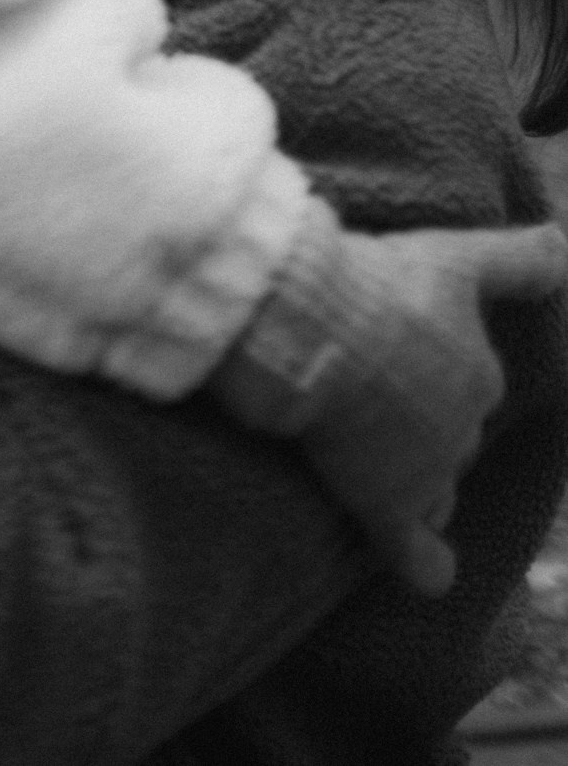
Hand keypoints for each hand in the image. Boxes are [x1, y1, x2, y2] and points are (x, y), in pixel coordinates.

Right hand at [300, 221, 567, 595]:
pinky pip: (414, 551)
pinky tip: (432, 577)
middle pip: (451, 436)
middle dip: (426, 428)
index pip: (468, 383)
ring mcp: (426, 470)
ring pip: (436, 488)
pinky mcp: (385, 504)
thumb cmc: (381, 283)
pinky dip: (426, 565)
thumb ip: (516, 258)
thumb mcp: (455, 256)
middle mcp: (462, 426)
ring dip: (421, 484)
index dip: (436, 373)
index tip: (402, 355)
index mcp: (477, 370)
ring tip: (386, 470)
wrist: (317, 327)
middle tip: (377, 400)